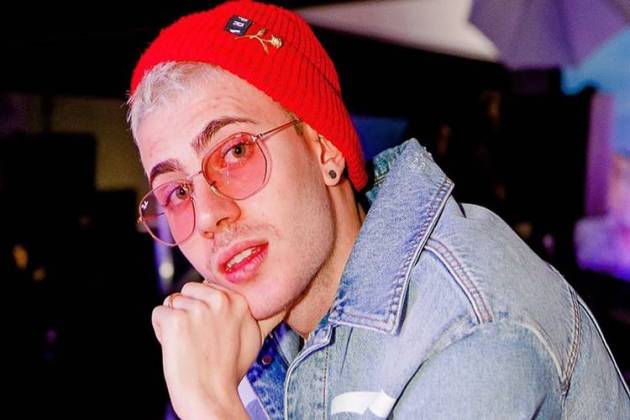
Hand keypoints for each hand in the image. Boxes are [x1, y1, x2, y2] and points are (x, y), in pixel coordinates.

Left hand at [151, 281, 284, 419]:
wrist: (211, 398)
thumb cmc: (229, 372)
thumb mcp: (253, 337)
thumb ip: (256, 314)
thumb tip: (282, 301)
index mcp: (239, 301)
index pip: (208, 287)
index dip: (204, 310)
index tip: (211, 332)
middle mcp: (220, 301)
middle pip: (189, 290)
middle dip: (188, 310)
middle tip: (199, 339)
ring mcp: (197, 309)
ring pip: (173, 301)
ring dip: (174, 321)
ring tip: (189, 344)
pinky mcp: (176, 321)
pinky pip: (158, 313)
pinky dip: (161, 331)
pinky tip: (176, 347)